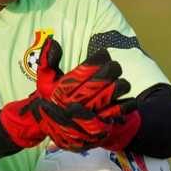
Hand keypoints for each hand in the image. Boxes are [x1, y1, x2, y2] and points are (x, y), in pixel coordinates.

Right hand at [0, 37, 136, 149]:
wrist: (48, 129)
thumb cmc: (49, 100)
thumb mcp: (44, 80)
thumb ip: (47, 59)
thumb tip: (53, 41)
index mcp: (65, 87)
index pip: (89, 66)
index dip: (101, 57)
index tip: (103, 55)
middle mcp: (78, 99)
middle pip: (106, 76)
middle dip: (114, 69)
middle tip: (114, 68)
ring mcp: (90, 114)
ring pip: (115, 91)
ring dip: (121, 85)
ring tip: (120, 84)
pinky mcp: (99, 126)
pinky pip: (120, 111)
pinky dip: (127, 104)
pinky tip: (127, 100)